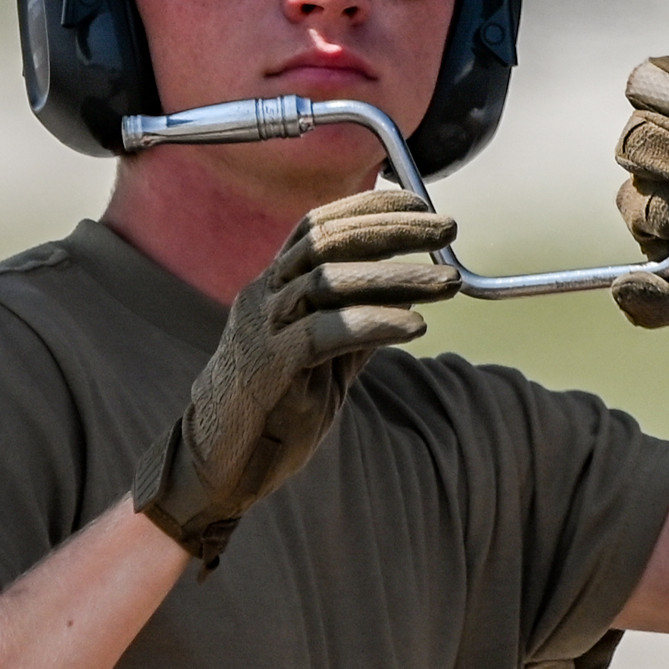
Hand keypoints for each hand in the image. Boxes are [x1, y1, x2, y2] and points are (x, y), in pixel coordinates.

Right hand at [132, 189, 458, 567]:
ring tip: (447, 282)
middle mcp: (264, 297)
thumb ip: (358, 322)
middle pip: (326, 241)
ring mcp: (262, 330)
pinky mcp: (268, 369)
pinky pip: (324, 334)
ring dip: (394, 276)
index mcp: (274, 286)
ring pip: (326, 280)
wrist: (220, 465)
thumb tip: (411, 293)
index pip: (318, 225)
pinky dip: (374, 323)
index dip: (370, 207)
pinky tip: (415, 326)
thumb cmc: (273, 406)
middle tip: (448, 229)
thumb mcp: (325, 356)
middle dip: (392, 229)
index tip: (422, 203)